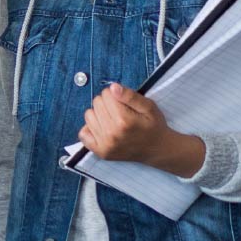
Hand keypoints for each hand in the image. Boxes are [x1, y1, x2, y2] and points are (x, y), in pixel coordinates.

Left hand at [80, 84, 204, 174]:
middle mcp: (112, 133)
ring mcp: (105, 144)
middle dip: (107, 103)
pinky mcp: (100, 152)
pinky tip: (102, 128)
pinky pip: (83, 134)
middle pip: (96, 103)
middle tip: (120, 111)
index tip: (124, 102)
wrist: (157, 149)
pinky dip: (90, 128)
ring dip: (98, 114)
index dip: (115, 95)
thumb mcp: (149, 107)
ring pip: (88, 116)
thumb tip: (112, 87)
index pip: (106, 94)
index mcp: (124, 120)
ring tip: (112, 119)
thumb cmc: (153, 126)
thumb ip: (130, 96)